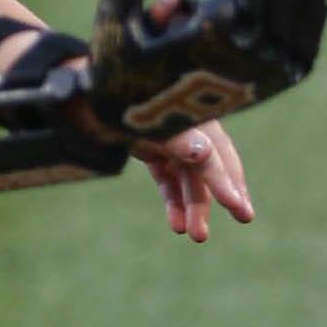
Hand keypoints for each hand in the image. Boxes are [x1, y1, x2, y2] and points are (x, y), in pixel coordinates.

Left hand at [133, 0, 252, 242]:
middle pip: (213, 165)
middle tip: (245, 217)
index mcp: (192, 116)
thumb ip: (178, 138)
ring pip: (190, 178)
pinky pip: (169, 179)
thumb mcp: (150, 121)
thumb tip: (205, 154)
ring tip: (197, 237)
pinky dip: (172, 200)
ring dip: (195, 206)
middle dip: (226, 192)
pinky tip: (175, 226)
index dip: (226, 183)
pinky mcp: (154, 149)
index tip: (240, 209)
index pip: (215, 155)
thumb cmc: (120, 99)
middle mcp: (188, 127)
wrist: (81, 90)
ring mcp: (171, 139)